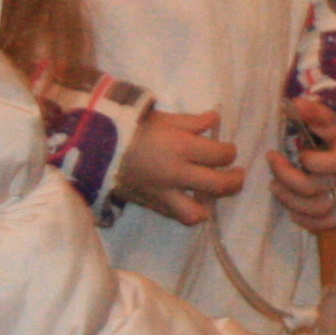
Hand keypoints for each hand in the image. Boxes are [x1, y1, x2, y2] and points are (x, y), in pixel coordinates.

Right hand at [119, 107, 242, 223]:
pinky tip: (190, 199)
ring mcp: (162, 193)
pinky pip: (174, 215)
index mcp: (180, 147)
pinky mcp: (151, 204)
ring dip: (209, 205)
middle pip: (217, 185)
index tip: (228, 150)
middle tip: (237, 175)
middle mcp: (175, 173)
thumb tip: (216, 119)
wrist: (97, 146)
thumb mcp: (165, 119)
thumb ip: (193, 122)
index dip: (230, 152)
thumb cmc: (134, 128)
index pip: (220, 155)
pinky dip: (186, 210)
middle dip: (234, 181)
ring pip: (195, 212)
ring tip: (212, 195)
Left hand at [268, 95, 335, 233]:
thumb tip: (291, 105)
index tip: (299, 151)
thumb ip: (312, 111)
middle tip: (272, 160)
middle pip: (316, 189)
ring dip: (289, 200)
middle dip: (287, 177)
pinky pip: (325, 224)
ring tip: (274, 185)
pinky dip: (305, 221)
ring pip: (317, 209)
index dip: (311, 161)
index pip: (333, 164)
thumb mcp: (330, 115)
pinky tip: (291, 208)